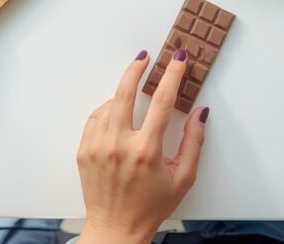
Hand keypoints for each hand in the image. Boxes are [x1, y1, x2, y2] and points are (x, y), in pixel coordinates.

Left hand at [76, 49, 208, 243]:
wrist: (116, 228)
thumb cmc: (150, 207)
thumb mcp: (183, 178)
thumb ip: (194, 142)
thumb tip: (199, 113)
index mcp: (145, 151)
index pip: (161, 101)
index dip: (172, 76)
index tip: (178, 60)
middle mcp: (118, 145)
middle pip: (125, 92)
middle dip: (136, 69)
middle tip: (145, 57)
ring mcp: (97, 147)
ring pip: (108, 104)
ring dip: (122, 93)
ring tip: (134, 94)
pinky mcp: (84, 151)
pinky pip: (95, 118)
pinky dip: (107, 110)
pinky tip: (117, 112)